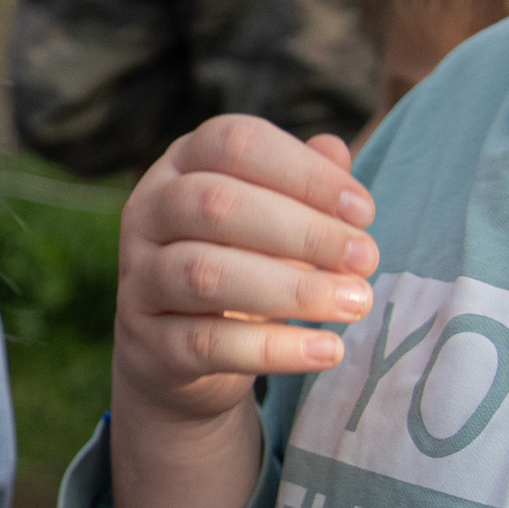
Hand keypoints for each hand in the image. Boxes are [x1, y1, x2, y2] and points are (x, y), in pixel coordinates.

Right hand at [109, 118, 378, 507]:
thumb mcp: (278, 226)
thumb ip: (307, 188)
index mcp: (180, 166)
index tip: (366, 209)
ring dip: (290, 290)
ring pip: (205, 272)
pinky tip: (328, 356)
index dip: (299, 172)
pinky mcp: (146, 352)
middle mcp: (147, 217)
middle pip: (216, 202)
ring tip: (358, 309)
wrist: (184, 367)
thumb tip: (343, 151)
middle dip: (301, 231)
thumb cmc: (250, 273)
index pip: (230, 140)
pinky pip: (205, 348)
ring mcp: (137, 286)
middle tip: (371, 261)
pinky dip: (271, 351)